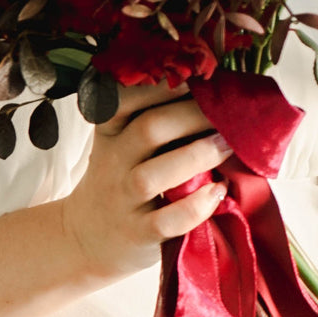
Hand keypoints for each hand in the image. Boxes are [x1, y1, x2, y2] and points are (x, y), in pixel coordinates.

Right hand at [61, 86, 233, 280]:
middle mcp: (113, 163)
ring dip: (196, 156)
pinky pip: (166, 221)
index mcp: (111, 133)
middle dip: (192, 115)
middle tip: (229, 110)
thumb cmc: (121, 184)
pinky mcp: (139, 234)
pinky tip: (218, 193)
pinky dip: (195, 206)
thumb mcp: (121, 146)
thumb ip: (151, 120)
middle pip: (147, 129)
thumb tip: (215, 94)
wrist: (88, 239)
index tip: (197, 76)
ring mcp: (124, 200)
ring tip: (229, 145)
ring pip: (153, 175)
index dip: (161, 87)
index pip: (125, 100)